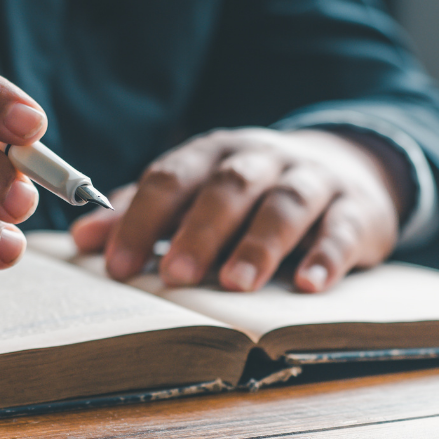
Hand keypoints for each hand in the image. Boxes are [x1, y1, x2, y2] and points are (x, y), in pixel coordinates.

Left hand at [70, 127, 408, 292]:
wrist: (349, 169)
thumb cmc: (253, 193)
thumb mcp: (199, 192)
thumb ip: (144, 214)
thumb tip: (82, 240)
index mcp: (214, 155)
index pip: (170, 178)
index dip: (140, 221)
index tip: (116, 268)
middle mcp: (262, 160)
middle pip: (228, 187)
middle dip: (199, 231)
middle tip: (175, 275)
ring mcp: (312, 181)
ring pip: (285, 204)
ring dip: (259, 244)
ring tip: (236, 284)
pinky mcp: (357, 209)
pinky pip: (341, 229)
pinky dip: (326, 256)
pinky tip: (309, 284)